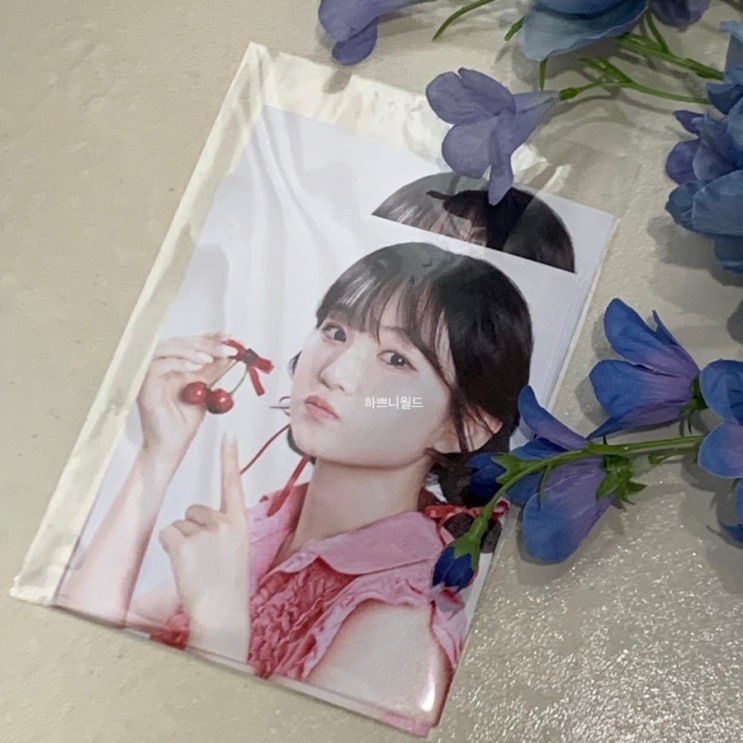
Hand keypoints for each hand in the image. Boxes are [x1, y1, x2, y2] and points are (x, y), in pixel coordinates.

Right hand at [137, 334, 235, 459]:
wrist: (171, 448)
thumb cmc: (183, 423)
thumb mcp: (207, 392)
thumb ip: (214, 372)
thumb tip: (230, 354)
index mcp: (174, 366)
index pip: (192, 342)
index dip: (212, 337)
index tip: (233, 338)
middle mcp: (161, 367)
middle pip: (181, 341)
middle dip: (207, 343)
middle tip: (229, 348)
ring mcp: (150, 376)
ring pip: (166, 348)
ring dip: (192, 350)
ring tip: (212, 358)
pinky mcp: (145, 387)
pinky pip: (157, 367)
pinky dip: (178, 363)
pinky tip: (197, 367)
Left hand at [159, 437, 249, 640]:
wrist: (224, 612)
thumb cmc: (228, 585)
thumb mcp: (236, 550)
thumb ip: (224, 529)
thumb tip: (199, 518)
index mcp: (240, 523)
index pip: (234, 483)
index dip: (230, 458)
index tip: (228, 435)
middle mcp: (224, 522)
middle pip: (194, 510)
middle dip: (193, 530)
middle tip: (204, 558)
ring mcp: (205, 532)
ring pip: (179, 524)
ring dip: (181, 543)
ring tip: (196, 566)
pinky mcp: (184, 543)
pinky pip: (167, 534)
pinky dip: (169, 549)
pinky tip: (184, 566)